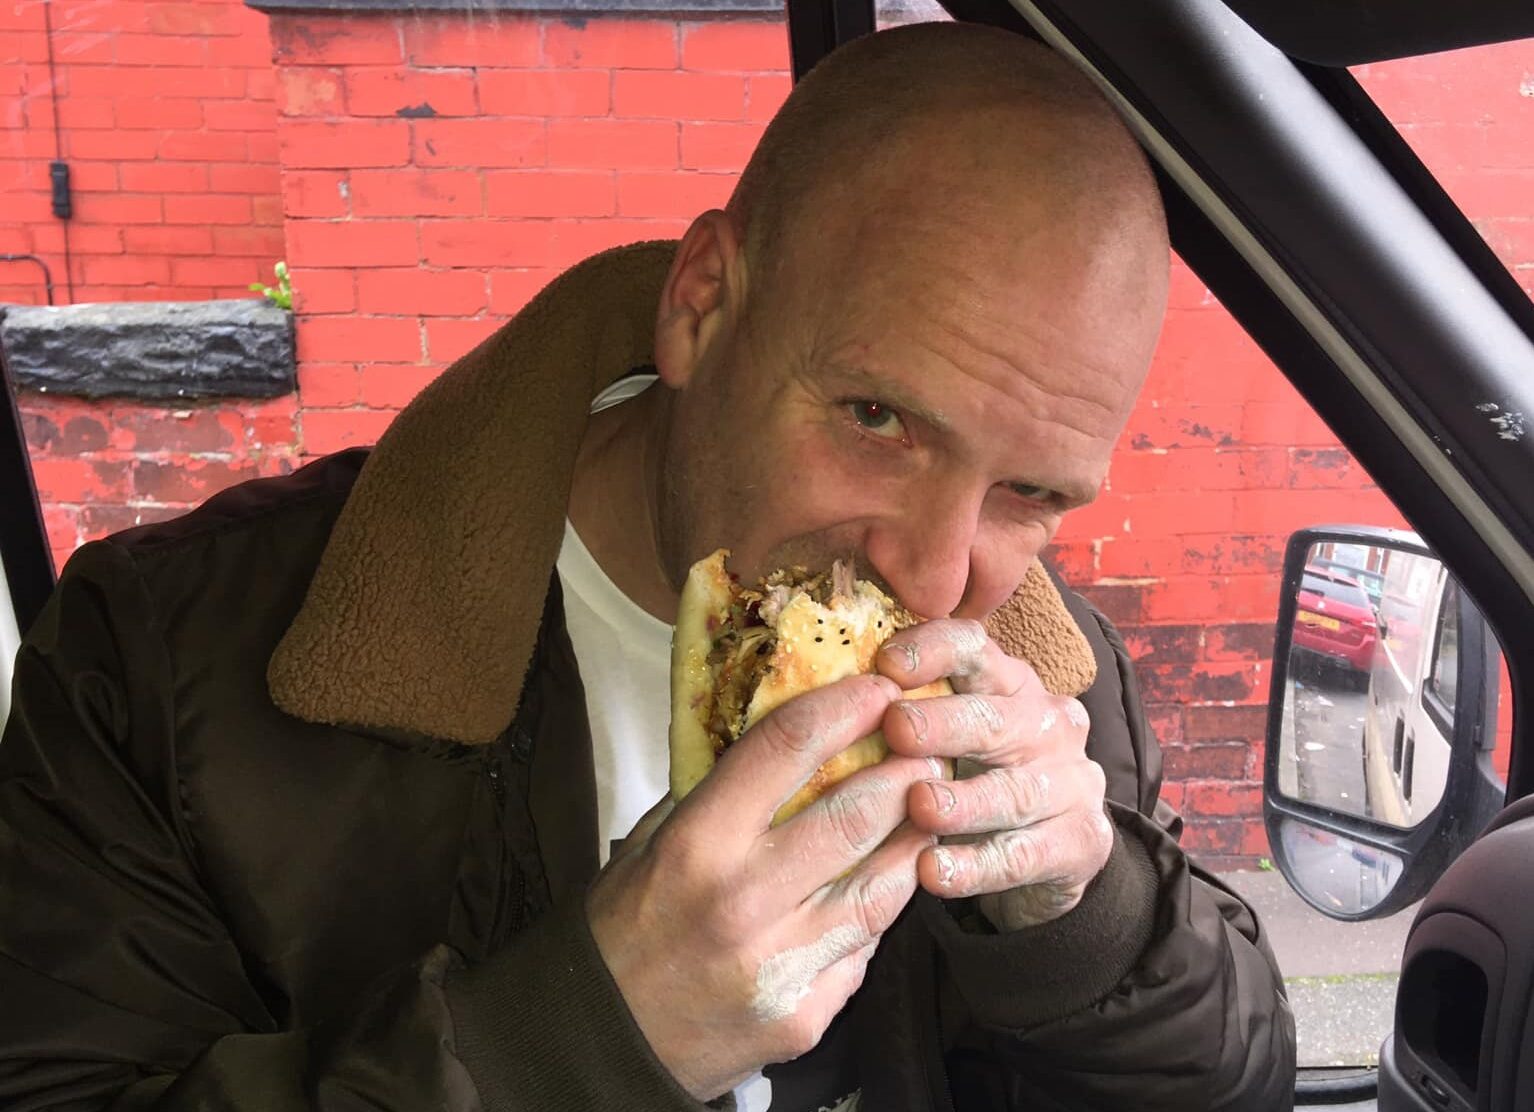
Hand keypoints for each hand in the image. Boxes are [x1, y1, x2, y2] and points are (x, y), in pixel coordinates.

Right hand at [587, 674, 939, 1099]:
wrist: (606, 1043)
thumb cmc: (624, 930)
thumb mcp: (650, 843)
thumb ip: (712, 793)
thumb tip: (778, 736)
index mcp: (697, 845)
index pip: (786, 751)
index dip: (842, 708)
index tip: (877, 688)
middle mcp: (744, 901)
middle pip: (854, 816)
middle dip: (904, 772)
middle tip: (928, 746)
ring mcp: (782, 965)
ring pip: (881, 886)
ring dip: (914, 838)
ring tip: (931, 806)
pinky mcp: (807, 1015)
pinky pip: (864, 948)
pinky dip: (883, 908)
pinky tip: (893, 880)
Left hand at [876, 619, 1112, 930]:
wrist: (1046, 857)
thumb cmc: (971, 780)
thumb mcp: (945, 739)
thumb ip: (904, 712)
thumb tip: (824, 698)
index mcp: (1009, 683)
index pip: (975, 648)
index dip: (933, 650)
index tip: (884, 664)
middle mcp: (1048, 723)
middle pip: (997, 716)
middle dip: (945, 722)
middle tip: (897, 730)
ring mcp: (1073, 782)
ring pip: (1015, 789)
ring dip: (964, 799)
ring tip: (919, 806)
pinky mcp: (1082, 842)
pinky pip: (1028, 855)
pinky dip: (978, 865)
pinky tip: (934, 871)